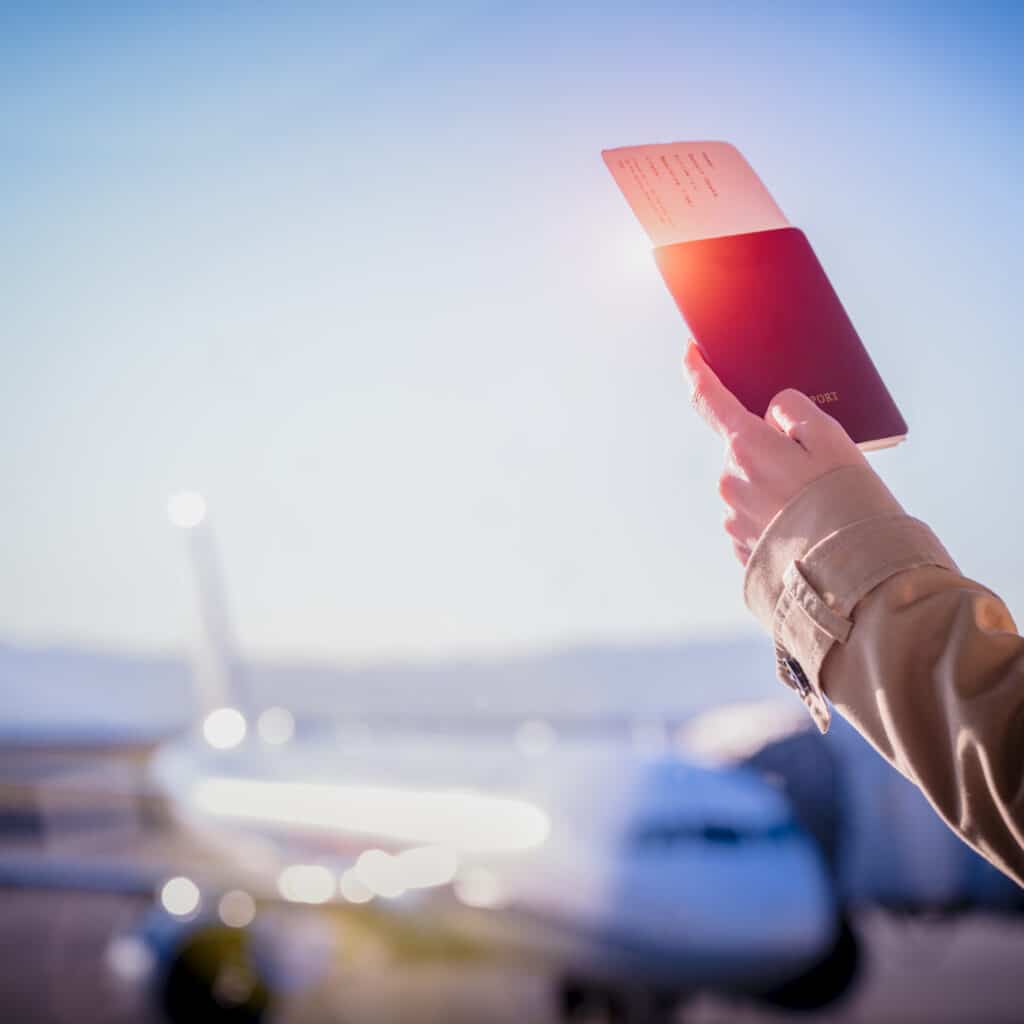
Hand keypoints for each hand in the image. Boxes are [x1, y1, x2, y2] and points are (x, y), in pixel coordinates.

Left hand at [683, 341, 866, 564]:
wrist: (851, 575)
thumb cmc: (847, 500)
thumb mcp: (831, 437)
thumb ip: (793, 411)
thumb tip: (770, 413)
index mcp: (746, 447)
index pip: (709, 400)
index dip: (698, 372)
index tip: (691, 353)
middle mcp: (729, 481)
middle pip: (742, 449)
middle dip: (769, 450)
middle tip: (813, 468)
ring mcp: (732, 517)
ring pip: (749, 485)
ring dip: (774, 487)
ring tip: (815, 506)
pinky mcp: (740, 548)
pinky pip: (754, 519)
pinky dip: (775, 518)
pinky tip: (805, 529)